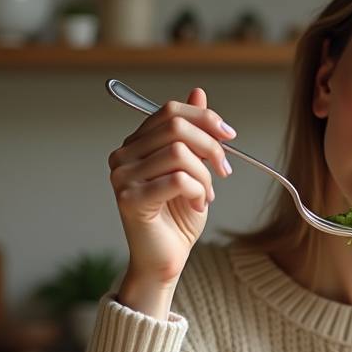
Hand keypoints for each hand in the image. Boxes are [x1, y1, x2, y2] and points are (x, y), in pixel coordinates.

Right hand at [108, 87, 235, 318]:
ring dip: (205, 175)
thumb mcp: (193, 168)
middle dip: (211, 146)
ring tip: (207, 194)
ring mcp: (122, 177)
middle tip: (224, 171)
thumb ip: (192, 133)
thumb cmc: (177, 218)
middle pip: (176, 126)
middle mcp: (122, 156)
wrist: (166, 260)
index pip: (169, 111)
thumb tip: (198, 92)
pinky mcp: (130, 199)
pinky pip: (178, 179)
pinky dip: (199, 191)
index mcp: (135, 144)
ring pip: (180, 153)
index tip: (230, 136)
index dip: (205, 117)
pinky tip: (199, 204)